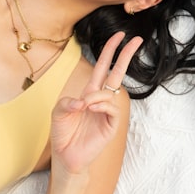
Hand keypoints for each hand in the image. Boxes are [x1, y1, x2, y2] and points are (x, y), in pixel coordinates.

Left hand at [49, 32, 142, 176]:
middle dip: (126, 55)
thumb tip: (84, 100)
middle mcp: (100, 99)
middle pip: (117, 72)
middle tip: (137, 40)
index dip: (110, 51)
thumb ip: (66, 102)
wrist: (66, 157)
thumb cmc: (63, 134)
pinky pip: (112, 108)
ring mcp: (107, 111)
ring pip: (110, 92)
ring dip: (97, 95)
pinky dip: (101, 105)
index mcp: (89, 92)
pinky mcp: (111, 125)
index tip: (119, 36)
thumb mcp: (57, 113)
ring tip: (85, 106)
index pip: (103, 67)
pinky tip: (92, 110)